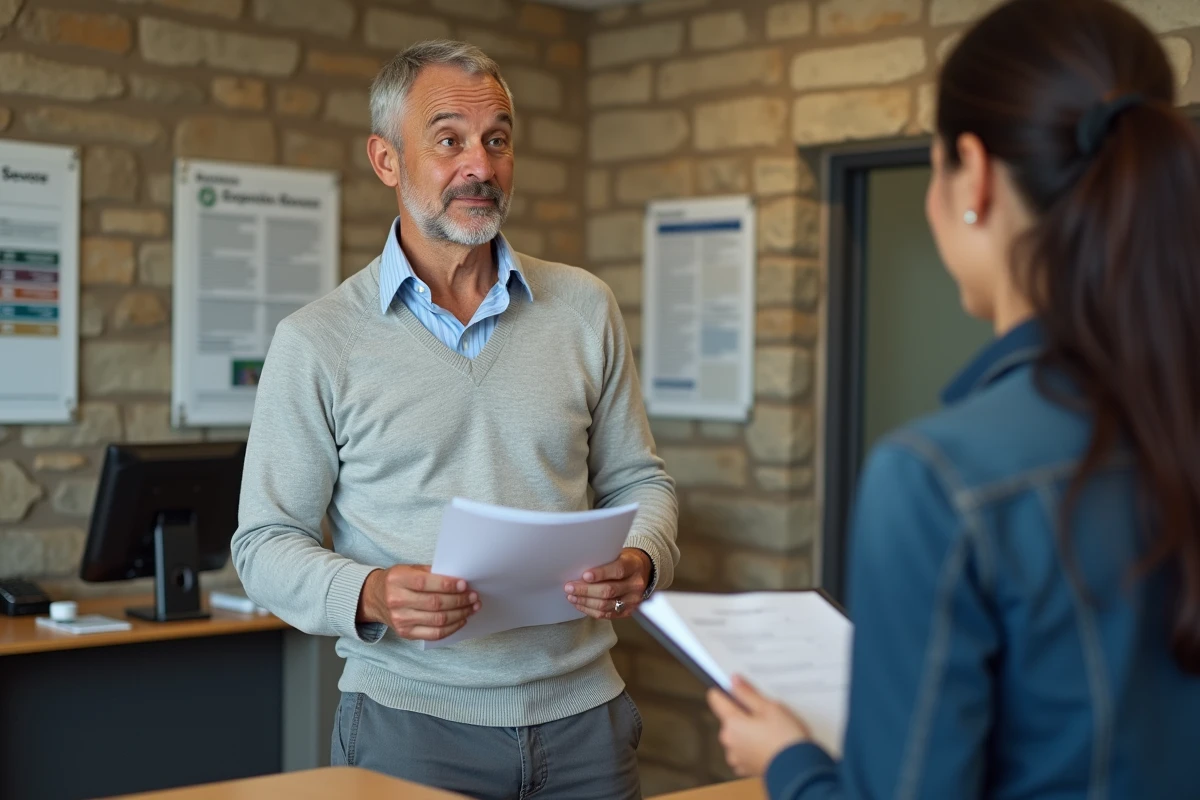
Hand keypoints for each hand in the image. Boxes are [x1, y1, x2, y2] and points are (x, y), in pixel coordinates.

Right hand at [357, 564, 479, 640]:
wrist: (374, 598)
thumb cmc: (397, 581)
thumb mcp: (409, 569)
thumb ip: (431, 573)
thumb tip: (458, 580)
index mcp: (397, 579)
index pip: (425, 583)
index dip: (448, 585)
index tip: (465, 585)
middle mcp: (396, 600)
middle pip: (435, 603)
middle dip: (459, 600)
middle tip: (474, 596)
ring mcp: (401, 620)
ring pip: (438, 620)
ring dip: (460, 614)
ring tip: (472, 607)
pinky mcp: (406, 633)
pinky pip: (434, 634)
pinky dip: (452, 628)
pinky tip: (461, 619)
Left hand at [564, 547, 651, 619]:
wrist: (642, 572)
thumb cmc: (625, 562)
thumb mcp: (618, 554)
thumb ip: (603, 561)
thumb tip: (578, 569)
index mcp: (633, 566)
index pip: (618, 571)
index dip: (600, 574)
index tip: (585, 575)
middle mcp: (635, 585)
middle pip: (609, 591)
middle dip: (586, 590)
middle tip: (570, 587)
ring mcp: (632, 600)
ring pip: (605, 605)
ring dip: (585, 602)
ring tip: (572, 597)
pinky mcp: (627, 612)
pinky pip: (606, 615)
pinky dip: (590, 610)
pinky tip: (580, 604)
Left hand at [707, 676, 811, 777]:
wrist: (799, 772)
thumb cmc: (786, 738)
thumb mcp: (770, 708)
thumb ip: (748, 694)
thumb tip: (734, 681)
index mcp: (731, 724)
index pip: (716, 699)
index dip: (727, 691)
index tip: (739, 688)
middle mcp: (729, 742)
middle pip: (730, 718)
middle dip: (744, 713)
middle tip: (767, 712)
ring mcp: (737, 758)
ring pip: (738, 735)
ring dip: (750, 731)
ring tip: (772, 731)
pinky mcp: (746, 769)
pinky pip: (746, 751)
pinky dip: (754, 747)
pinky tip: (770, 745)